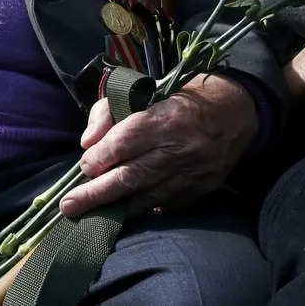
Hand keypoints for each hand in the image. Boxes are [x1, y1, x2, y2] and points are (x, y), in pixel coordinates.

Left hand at [60, 74, 257, 216]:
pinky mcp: (201, 190)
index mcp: (165, 119)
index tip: (85, 165)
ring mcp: (193, 174)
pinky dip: (142, 209)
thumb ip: (109, 112)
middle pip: (130, 177)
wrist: (235, 113)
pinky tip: (123, 212)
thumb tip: (87, 143)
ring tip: (89, 216)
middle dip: (95, 194)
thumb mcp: (142, 90)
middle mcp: (180, 150)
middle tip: (69, 207)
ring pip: (147, 197)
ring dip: (115, 207)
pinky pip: (166, 205)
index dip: (99, 158)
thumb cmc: (180, 97)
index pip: (123, 144)